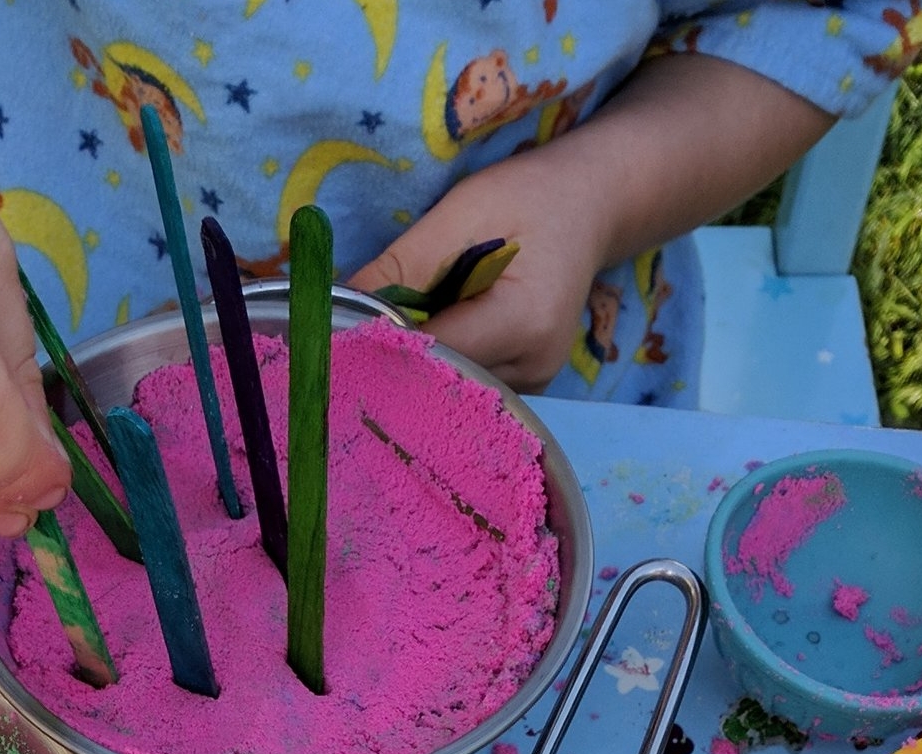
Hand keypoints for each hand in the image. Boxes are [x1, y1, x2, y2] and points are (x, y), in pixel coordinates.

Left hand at [348, 149, 611, 392]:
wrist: (589, 206)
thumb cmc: (530, 197)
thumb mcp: (462, 211)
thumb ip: (401, 263)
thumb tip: (332, 307)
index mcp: (524, 320)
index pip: (431, 352)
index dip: (379, 344)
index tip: (337, 332)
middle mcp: (534, 366)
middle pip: (438, 380)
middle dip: (390, 359)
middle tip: (348, 337)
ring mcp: (534, 383)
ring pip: (447, 389)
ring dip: (413, 363)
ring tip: (395, 328)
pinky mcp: (524, 386)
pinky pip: (464, 385)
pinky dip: (437, 364)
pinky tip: (427, 338)